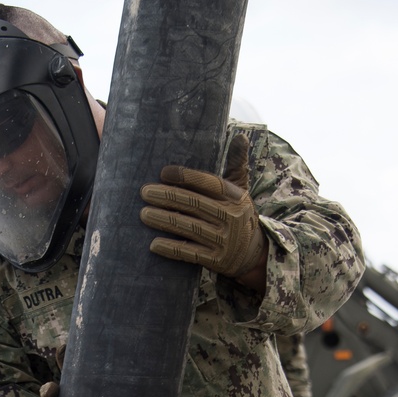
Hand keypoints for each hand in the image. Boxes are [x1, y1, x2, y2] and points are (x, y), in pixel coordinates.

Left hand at [140, 133, 267, 284]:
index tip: (164, 172)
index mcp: (236, 197)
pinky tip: (154, 244)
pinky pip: (190, 253)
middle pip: (195, 204)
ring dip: (164, 220)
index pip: (209, 183)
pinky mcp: (216, 260)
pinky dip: (171, 248)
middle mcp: (232, 218)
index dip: (186, 176)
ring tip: (143, 214)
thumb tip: (240, 135)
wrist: (253, 254)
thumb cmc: (239, 215)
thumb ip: (236, 164)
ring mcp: (224, 241)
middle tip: (144, 192)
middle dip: (167, 197)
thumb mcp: (242, 190)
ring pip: (189, 227)